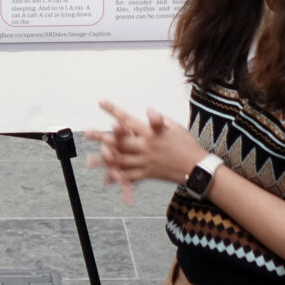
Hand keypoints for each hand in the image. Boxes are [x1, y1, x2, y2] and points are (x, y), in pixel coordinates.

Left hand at [86, 100, 208, 203]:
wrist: (197, 168)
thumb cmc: (186, 144)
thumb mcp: (175, 127)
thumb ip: (158, 121)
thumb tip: (149, 112)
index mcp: (150, 133)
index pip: (128, 119)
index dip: (113, 110)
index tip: (101, 103)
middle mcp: (145, 148)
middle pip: (119, 141)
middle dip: (101, 137)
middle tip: (87, 133)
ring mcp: (145, 162)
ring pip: (120, 161)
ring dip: (104, 160)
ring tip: (90, 160)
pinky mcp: (147, 174)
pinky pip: (129, 178)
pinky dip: (117, 179)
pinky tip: (106, 180)